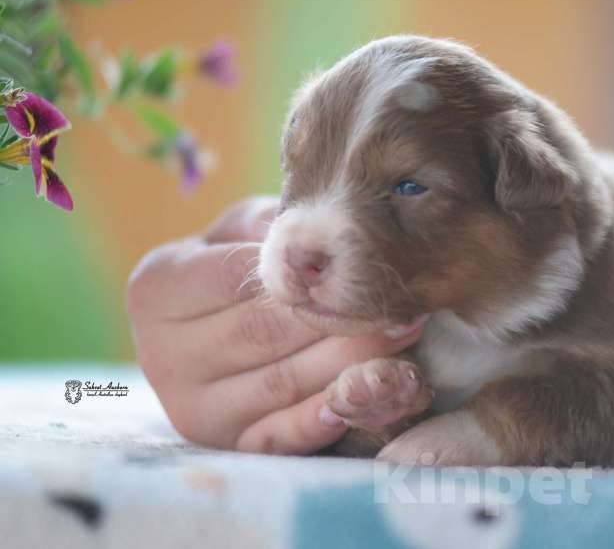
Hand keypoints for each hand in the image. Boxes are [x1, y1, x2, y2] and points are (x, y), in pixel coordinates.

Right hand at [127, 196, 423, 453]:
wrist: (207, 336)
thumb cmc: (231, 268)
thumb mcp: (239, 231)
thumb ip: (268, 225)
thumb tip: (316, 230)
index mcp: (156, 289)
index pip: (235, 279)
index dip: (300, 272)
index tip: (359, 262)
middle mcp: (162, 355)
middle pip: (264, 332)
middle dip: (338, 317)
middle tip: (397, 304)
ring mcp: (191, 407)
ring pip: (282, 382)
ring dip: (349, 361)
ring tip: (401, 336)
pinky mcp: (226, 445)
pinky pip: (281, 436)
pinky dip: (322, 418)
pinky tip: (360, 396)